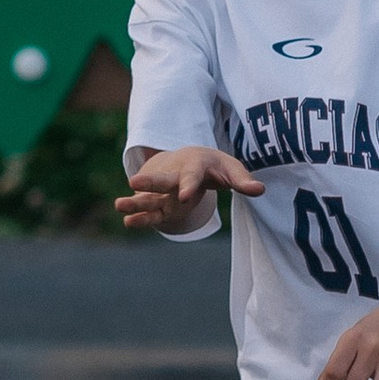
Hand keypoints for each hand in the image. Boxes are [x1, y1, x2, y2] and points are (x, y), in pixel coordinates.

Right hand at [115, 143, 257, 234]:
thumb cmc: (214, 165)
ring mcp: (165, 191)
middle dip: (150, 183)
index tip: (184, 197)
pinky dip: (139, 217)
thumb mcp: (230, 168)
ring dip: (135, 200)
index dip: (189, 186)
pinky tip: (127, 222)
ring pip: (149, 196)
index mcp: (194, 167)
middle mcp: (175, 177)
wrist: (190, 157)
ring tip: (118, 204)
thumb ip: (242, 180)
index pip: (192, 177)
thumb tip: (260, 190)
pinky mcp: (159, 203)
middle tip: (134, 182)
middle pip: (162, 180)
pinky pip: (149, 211)